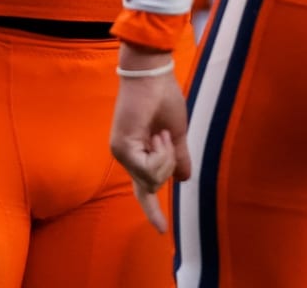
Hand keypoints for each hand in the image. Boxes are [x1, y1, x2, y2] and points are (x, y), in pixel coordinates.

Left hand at [109, 67, 190, 232]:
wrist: (153, 74)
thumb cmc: (164, 97)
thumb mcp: (177, 133)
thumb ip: (179, 157)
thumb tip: (184, 179)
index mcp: (139, 152)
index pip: (143, 188)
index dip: (152, 210)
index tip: (161, 231)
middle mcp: (126, 156)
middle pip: (152, 186)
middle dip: (168, 166)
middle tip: (166, 137)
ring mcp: (122, 153)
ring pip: (151, 180)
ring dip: (165, 158)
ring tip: (159, 132)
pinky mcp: (122, 148)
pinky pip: (148, 171)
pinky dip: (160, 156)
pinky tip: (156, 135)